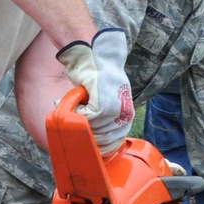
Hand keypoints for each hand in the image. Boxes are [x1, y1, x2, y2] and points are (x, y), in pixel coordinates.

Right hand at [56, 27, 134, 152]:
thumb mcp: (105, 101)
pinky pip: (86, 120)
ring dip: (81, 120)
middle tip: (77, 121)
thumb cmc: (94, 78)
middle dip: (87, 134)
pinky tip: (79, 97)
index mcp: (127, 116)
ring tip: (79, 103)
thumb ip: (103, 120)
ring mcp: (116, 111)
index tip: (88, 145)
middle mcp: (125, 115)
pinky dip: (77, 111)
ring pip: (92, 130)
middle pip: (103, 140)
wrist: (93, 56)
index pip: (114, 142)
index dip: (99, 146)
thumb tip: (91, 139)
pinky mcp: (105, 106)